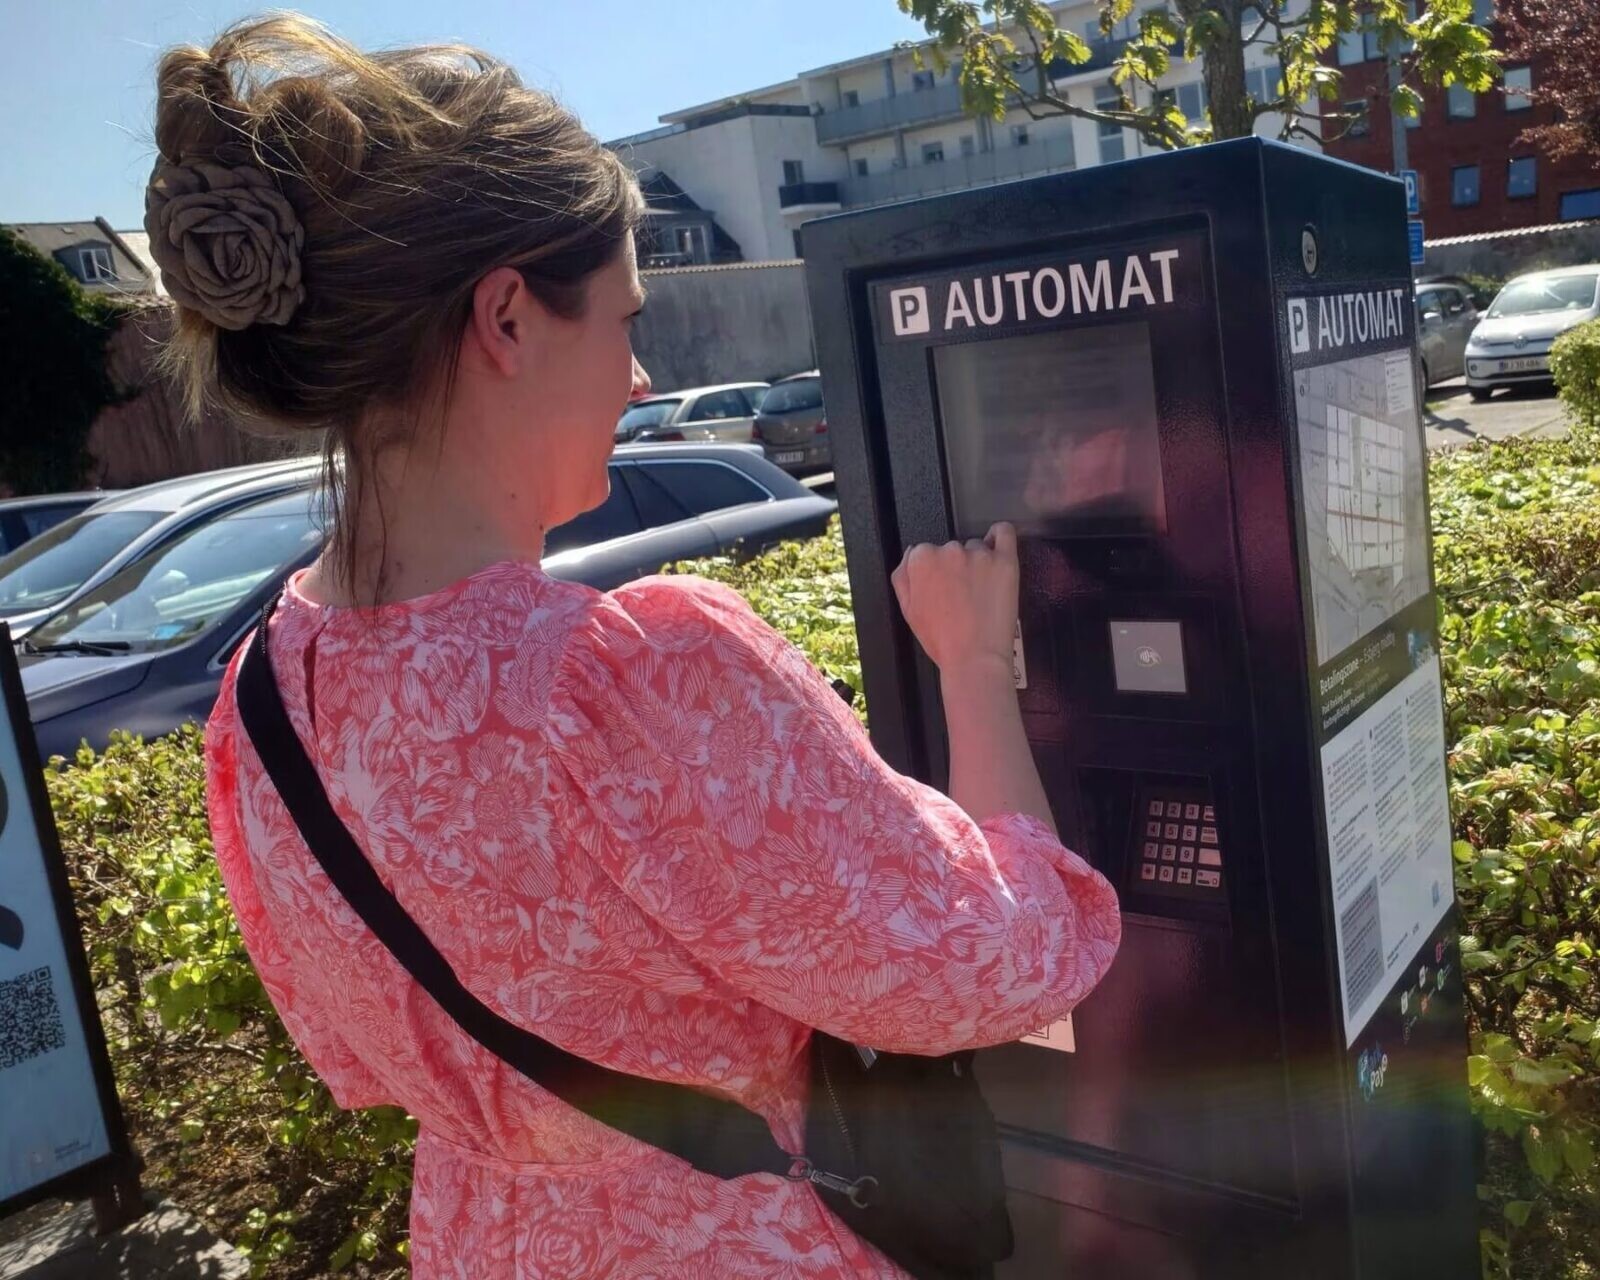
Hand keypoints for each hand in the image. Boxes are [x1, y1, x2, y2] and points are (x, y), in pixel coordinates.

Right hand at [891, 523, 1018, 675]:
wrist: (974, 658)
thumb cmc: (942, 639)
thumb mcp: (908, 610)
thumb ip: (903, 577)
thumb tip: (910, 554)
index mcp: (921, 560)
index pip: (926, 552)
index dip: (934, 572)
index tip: (942, 588)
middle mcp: (948, 550)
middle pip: (951, 548)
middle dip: (955, 567)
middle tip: (962, 594)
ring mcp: (978, 554)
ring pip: (976, 547)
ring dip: (978, 561)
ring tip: (981, 591)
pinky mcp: (1004, 560)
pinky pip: (1004, 533)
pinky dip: (1000, 535)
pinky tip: (997, 545)